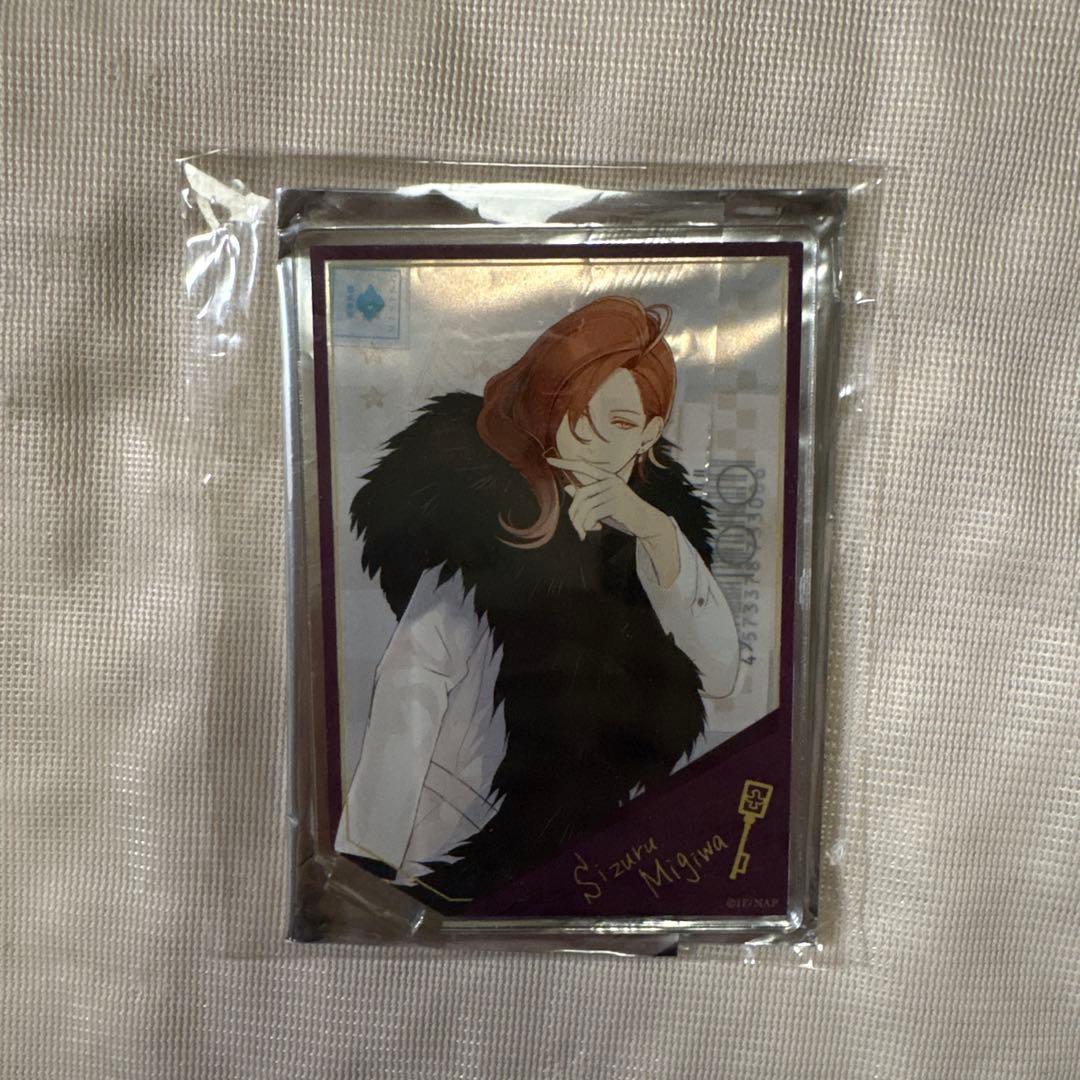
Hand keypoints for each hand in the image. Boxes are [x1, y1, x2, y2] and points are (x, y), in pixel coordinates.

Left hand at [544, 456, 666, 542]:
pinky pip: (592, 515)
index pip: (583, 466)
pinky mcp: (616, 503)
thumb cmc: (623, 513)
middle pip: (580, 495)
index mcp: (607, 477)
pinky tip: (597, 529)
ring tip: (586, 531)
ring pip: (585, 506)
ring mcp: (614, 491)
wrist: (646, 523)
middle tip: (578, 528)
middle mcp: (610, 480)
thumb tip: (568, 487)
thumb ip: (588, 495)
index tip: (550, 461)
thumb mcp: (603, 503)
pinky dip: (589, 525)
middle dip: (574, 515)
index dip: (566, 464)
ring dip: (581, 523)